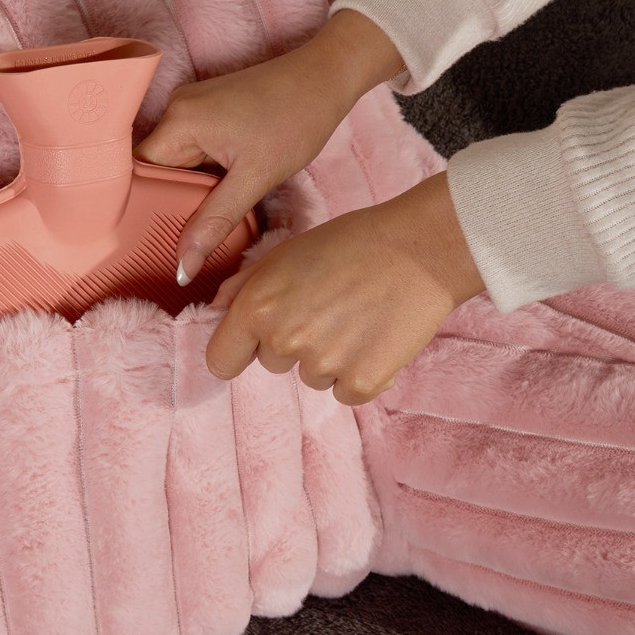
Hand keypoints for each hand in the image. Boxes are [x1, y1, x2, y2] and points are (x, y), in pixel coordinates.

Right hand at [134, 8, 403, 283]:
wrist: (326, 77)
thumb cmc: (296, 119)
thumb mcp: (256, 179)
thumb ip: (215, 222)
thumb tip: (184, 266)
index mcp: (179, 122)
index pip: (140, 176)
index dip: (143, 209)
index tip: (149, 240)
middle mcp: (175, 109)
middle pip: (155, 171)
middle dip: (169, 203)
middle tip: (183, 238)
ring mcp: (190, 108)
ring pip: (174, 164)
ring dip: (188, 190)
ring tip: (207, 214)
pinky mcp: (205, 111)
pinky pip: (189, 152)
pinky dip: (201, 175)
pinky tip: (220, 189)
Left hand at [205, 172, 484, 402]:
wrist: (419, 248)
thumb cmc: (350, 243)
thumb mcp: (285, 253)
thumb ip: (243, 285)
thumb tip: (215, 310)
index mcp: (256, 307)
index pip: (221, 360)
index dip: (237, 351)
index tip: (253, 344)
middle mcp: (284, 339)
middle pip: (271, 364)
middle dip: (292, 342)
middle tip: (326, 306)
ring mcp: (324, 364)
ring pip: (311, 377)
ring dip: (329, 357)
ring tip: (356, 315)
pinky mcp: (363, 381)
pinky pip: (347, 392)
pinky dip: (361, 373)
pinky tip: (376, 336)